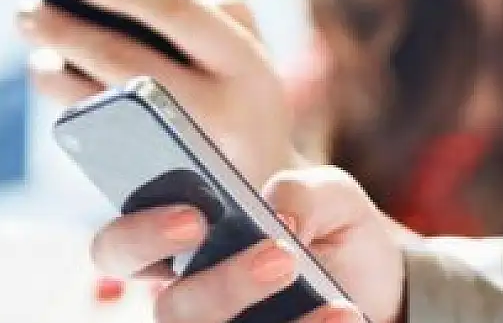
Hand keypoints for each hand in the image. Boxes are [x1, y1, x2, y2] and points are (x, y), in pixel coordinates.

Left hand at [18, 0, 293, 186]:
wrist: (263, 194)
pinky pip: (97, 142)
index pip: (177, 10)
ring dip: (55, 73)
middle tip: (29, 12)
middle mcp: (217, 111)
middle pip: (122, 58)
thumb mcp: (251, 60)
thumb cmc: (246, 111)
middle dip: (65, 30)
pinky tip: (60, 89)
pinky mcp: (154, 188)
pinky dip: (70, 110)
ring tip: (39, 54)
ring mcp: (182, 155)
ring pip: (98, 103)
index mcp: (246, 67)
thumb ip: (223, 14)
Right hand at [90, 166, 404, 322]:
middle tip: (277, 254)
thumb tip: (281, 219)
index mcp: (183, 245)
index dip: (141, 234)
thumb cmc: (332, 229)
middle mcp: (192, 297)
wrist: (379, 286)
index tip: (194, 218)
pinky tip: (343, 312)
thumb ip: (303, 191)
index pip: (123, 244)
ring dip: (255, 305)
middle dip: (216, 286)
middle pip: (167, 308)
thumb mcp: (330, 195)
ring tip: (308, 272)